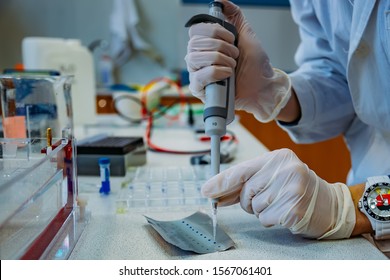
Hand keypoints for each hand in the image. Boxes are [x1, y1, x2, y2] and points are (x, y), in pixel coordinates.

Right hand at [185, 0, 290, 121]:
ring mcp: (196, 73)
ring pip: (195, 58)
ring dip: (220, 59)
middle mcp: (197, 57)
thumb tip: (219, 0)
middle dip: (220, 46)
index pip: (195, 30)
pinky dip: (216, 72)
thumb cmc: (254, 64)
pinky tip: (227, 75)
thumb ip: (234, 15)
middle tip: (235, 54)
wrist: (262, 86)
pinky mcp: (199, 89)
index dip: (213, 31)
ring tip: (232, 65)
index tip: (231, 38)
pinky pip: (199, 76)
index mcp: (206, 44)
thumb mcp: (246, 34)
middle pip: (195, 43)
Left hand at [202, 148, 355, 238]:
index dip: (220, 182)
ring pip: (254, 207)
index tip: (206, 191)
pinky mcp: (294, 209)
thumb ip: (246, 181)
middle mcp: (285, 170)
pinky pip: (265, 219)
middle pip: (246, 191)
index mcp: (277, 158)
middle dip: (249, 200)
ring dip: (261, 210)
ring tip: (279, 204)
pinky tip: (285, 213)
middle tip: (267, 198)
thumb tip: (215, 191)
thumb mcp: (272, 176)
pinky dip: (271, 220)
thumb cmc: (295, 188)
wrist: (329, 204)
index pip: (241, 170)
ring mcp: (291, 189)